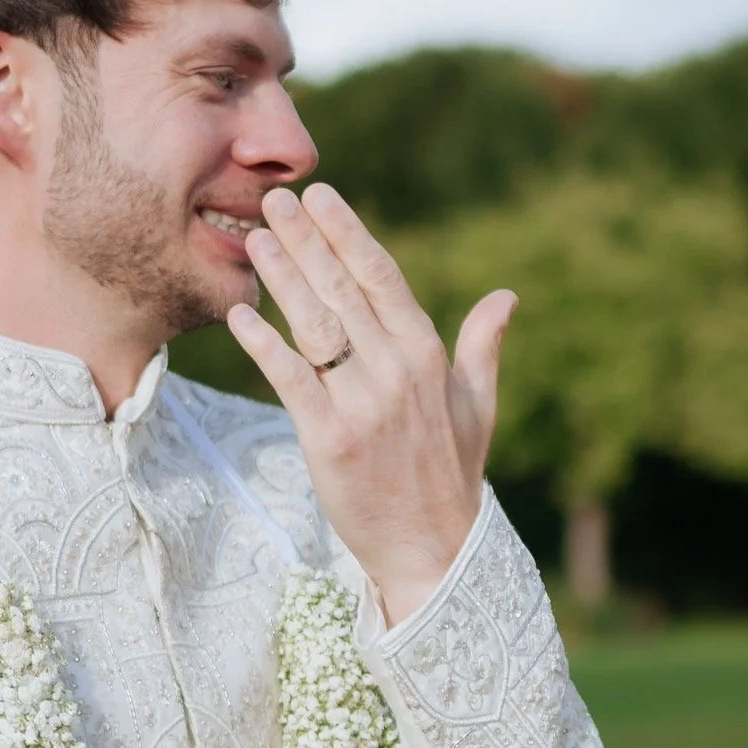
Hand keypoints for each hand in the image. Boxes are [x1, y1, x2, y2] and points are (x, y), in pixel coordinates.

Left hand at [227, 185, 514, 623]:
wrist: (432, 550)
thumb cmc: (452, 475)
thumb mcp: (477, 405)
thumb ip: (482, 345)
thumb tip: (506, 296)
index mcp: (429, 356)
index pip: (383, 279)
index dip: (349, 234)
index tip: (323, 197)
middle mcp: (397, 373)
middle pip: (343, 292)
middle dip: (307, 241)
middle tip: (274, 200)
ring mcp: (363, 405)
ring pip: (315, 326)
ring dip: (281, 279)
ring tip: (253, 239)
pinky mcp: (330, 440)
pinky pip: (291, 380)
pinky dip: (265, 345)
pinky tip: (241, 314)